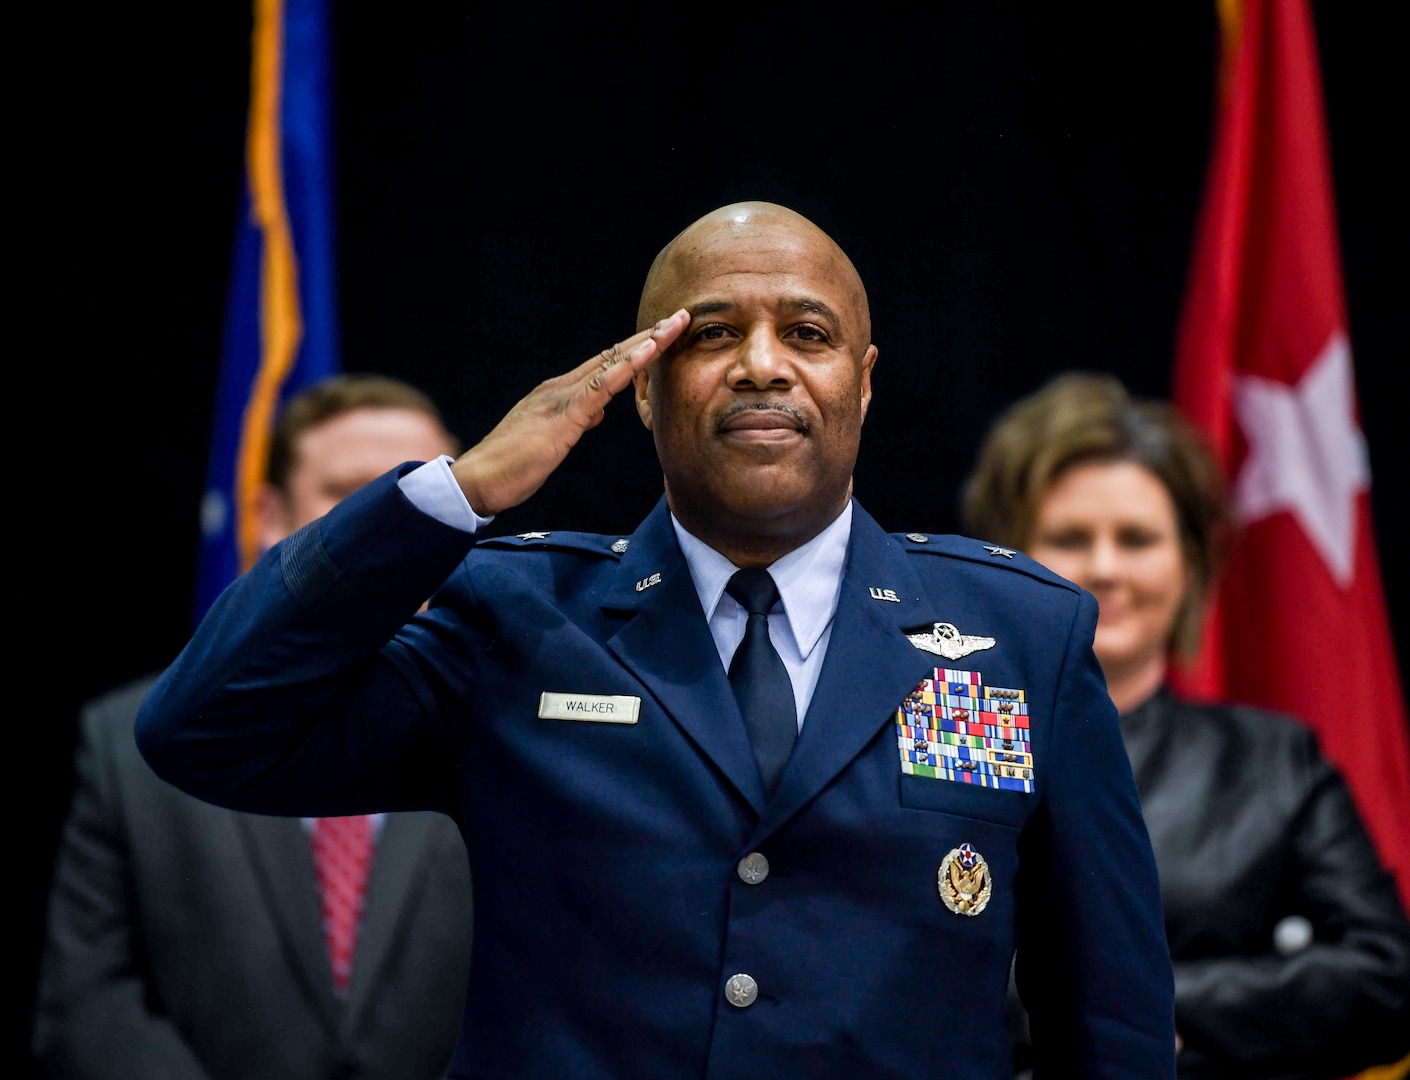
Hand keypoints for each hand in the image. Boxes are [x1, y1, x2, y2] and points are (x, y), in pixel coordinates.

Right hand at [451, 310, 688, 515]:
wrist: (480, 480)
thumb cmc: (512, 465)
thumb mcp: (552, 441)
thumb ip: (576, 422)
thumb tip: (597, 413)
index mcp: (559, 393)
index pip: (605, 365)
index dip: (637, 350)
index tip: (664, 336)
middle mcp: (561, 387)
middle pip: (613, 355)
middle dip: (649, 337)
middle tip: (680, 318)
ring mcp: (562, 398)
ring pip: (612, 363)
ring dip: (646, 344)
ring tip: (673, 325)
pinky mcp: (563, 416)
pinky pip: (601, 387)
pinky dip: (627, 368)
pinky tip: (648, 354)